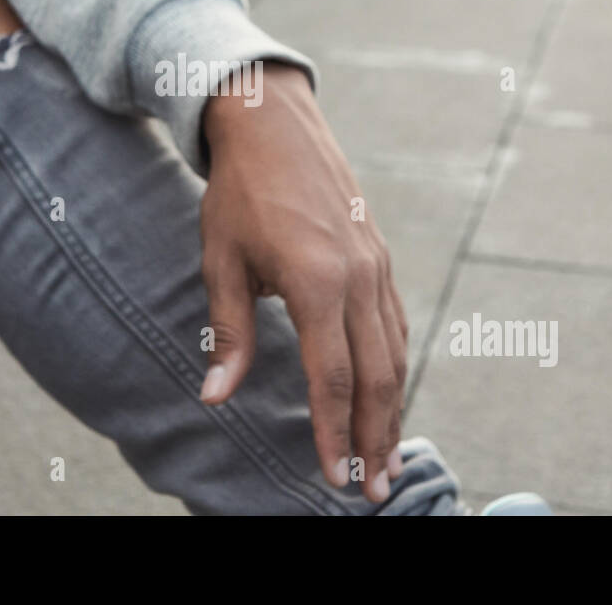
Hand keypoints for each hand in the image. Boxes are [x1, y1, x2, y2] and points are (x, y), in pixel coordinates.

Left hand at [198, 62, 408, 503]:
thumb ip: (228, 332)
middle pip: (379, 375)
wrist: (273, 121)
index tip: (333, 478)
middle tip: (376, 490)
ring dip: (394, 408)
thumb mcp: (222, 260)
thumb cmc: (240, 191)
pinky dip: (396, 365)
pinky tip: (389, 392)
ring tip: (388, 456)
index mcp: (318, 281)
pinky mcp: (380, 254)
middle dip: (377, 438)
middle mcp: (359, 276)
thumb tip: (215, 396)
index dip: (333, 434)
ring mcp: (377, 263)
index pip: (333, 378)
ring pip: (396, 352)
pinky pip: (396, 322)